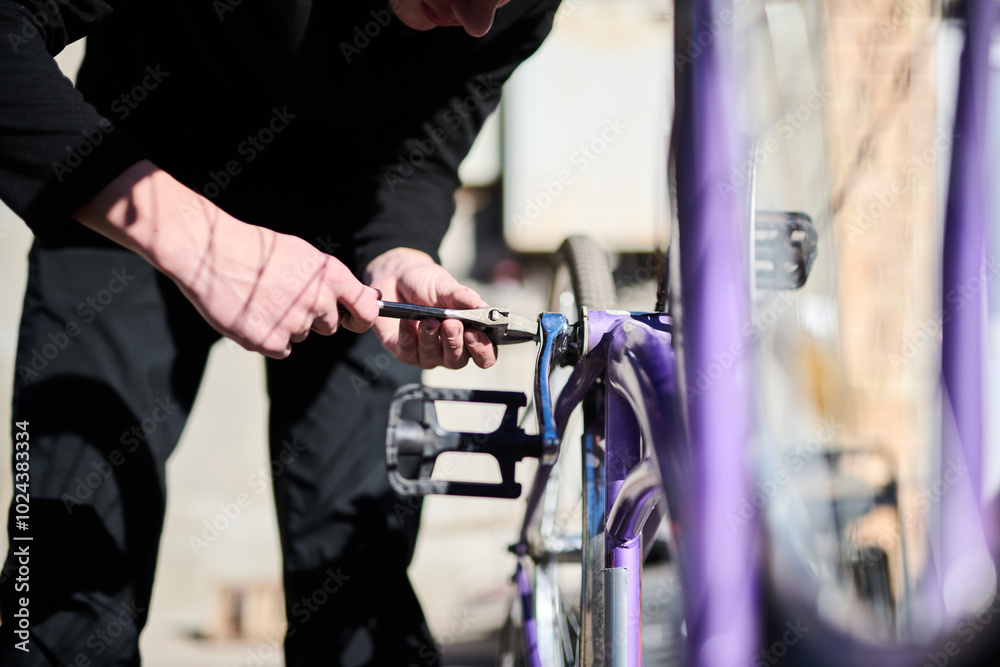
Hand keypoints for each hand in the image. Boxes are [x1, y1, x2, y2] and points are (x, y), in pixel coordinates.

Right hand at [74, 160, 378, 357]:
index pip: (368, 309)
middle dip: (313, 318)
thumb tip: (362, 299)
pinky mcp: (271, 342)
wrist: (209, 253)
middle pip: (329, 326)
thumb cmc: (255, 249)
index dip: (362, 319)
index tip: (353, 321)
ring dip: (285, 325)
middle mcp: (318, 300)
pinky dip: (268, 338)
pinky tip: (251, 315)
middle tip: (283, 297)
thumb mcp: (302, 254)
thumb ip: (330, 280)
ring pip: (301, 335)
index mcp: (331, 275)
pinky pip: (281, 349)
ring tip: (260, 299)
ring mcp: (295, 323)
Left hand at [365, 248, 496, 368]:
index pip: (484, 355)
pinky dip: (407, 334)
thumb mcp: (448, 287)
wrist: (397, 277)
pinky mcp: (404, 352)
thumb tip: (484, 308)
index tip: (474, 332)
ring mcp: (427, 354)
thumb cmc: (428, 285)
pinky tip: (407, 320)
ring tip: (429, 319)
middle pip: (458, 360)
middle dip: (454, 343)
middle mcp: (450, 350)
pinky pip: (407, 350)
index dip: (482, 349)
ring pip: (431, 357)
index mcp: (469, 336)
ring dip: (430, 337)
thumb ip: (465, 299)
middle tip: (451, 324)